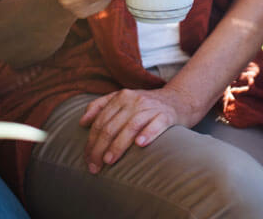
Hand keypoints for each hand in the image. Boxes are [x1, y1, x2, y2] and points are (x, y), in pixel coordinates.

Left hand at [79, 86, 196, 172]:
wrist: (180, 99)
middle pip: (112, 126)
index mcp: (121, 96)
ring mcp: (151, 107)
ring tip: (109, 161)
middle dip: (99, 148)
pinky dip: (147, 134)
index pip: (101, 121)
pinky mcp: (167, 115)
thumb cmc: (147, 105)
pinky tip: (140, 145)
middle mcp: (134, 100)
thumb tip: (82, 122)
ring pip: (130, 126)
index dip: (91, 141)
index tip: (87, 159)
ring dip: (118, 145)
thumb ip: (101, 106)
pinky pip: (156, 124)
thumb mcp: (124, 100)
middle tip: (94, 166)